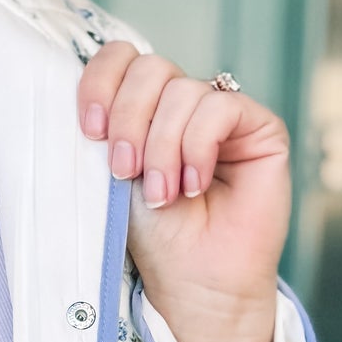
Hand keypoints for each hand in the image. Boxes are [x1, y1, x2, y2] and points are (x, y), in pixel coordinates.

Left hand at [78, 45, 291, 341]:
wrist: (194, 284)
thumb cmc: (155, 237)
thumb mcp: (114, 174)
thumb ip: (108, 127)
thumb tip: (80, 87)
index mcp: (146, 107)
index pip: (121, 57)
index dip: (100, 82)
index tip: (89, 130)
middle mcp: (185, 103)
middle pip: (149, 66)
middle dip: (128, 118)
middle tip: (123, 170)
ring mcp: (224, 113)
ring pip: (183, 89)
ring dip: (162, 146)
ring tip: (162, 195)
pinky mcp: (261, 129)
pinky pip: (221, 107)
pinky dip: (197, 146)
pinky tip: (193, 185)